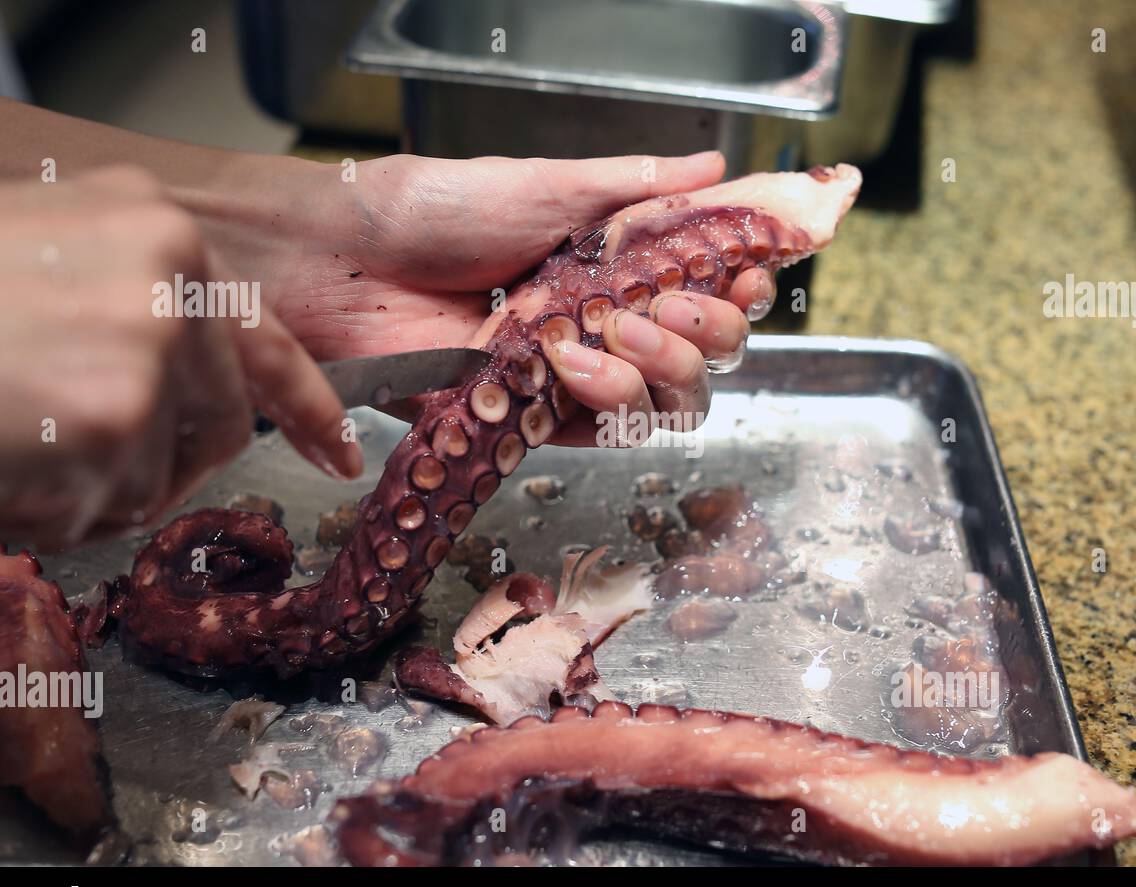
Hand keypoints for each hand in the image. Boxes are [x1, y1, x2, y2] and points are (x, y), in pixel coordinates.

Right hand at [0, 168, 358, 547]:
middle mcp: (174, 274)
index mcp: (158, 229)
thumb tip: (205, 388)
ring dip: (92, 487)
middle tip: (68, 446)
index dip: (305, 405)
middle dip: (155, 459)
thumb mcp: (51, 269)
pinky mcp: (118, 417)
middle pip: (220, 422)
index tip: (340, 453)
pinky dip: (49, 511)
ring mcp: (153, 344)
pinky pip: (107, 508)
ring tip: (13, 437)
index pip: (264, 336)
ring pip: (163, 476)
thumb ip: (138, 311)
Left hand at [204, 152, 773, 444]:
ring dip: (664, 367)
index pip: (702, 285)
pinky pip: (601, 430)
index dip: (738, 288)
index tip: (750, 275)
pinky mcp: (532, 416)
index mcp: (609, 260)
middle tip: (683, 304)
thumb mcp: (546, 182)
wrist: (340, 263)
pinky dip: (608, 399)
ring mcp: (570, 371)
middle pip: (700, 353)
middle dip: (710, 332)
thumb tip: (718, 163)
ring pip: (666, 400)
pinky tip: (578, 362)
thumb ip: (636, 184)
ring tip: (623, 328)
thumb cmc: (432, 209)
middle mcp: (600, 318)